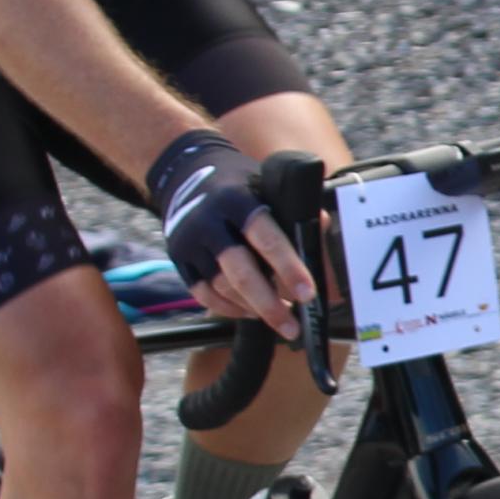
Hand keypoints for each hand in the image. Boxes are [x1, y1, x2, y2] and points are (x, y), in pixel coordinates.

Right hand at [147, 128, 312, 328]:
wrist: (186, 172)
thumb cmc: (239, 183)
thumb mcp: (266, 184)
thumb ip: (292, 210)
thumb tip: (320, 240)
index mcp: (237, 199)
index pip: (266, 237)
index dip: (288, 267)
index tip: (309, 294)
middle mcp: (209, 221)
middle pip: (239, 272)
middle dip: (269, 304)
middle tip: (293, 326)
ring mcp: (189, 242)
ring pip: (221, 287)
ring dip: (253, 307)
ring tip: (279, 316)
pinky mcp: (179, 258)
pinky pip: (202, 294)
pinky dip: (228, 308)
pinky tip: (250, 312)